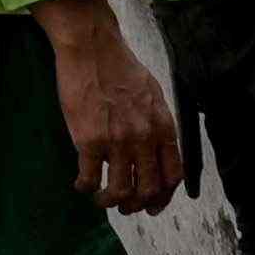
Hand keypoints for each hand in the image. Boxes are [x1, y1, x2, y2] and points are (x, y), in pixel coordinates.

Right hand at [46, 0, 187, 212]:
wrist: (92, 48)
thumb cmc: (121, 67)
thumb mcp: (152, 94)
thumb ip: (156, 124)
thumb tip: (155, 149)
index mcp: (162, 127)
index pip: (173, 175)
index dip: (164, 197)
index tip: (152, 205)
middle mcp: (144, 138)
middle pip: (148, 190)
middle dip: (136, 206)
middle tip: (124, 207)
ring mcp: (117, 142)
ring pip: (119, 192)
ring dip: (108, 202)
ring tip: (100, 198)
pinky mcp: (88, 142)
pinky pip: (89, 179)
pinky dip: (85, 188)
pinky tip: (81, 183)